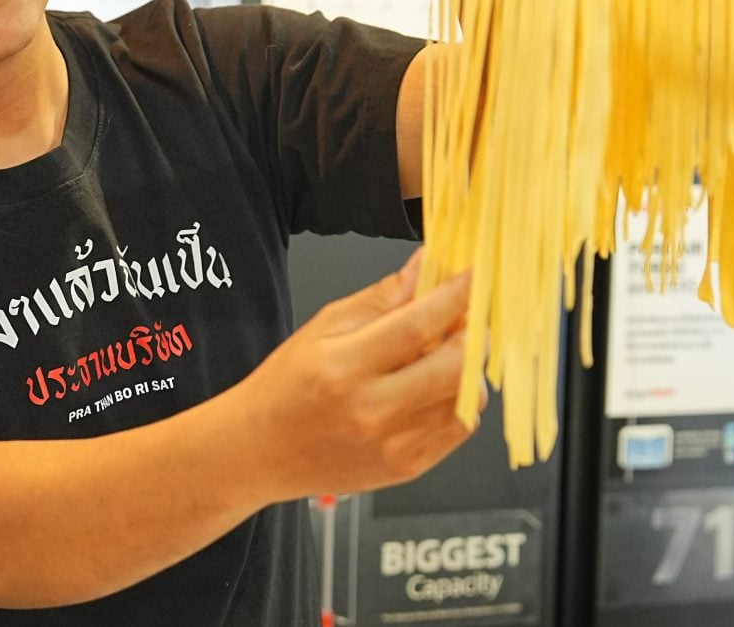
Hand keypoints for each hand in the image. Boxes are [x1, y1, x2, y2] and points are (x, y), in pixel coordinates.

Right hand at [237, 248, 483, 499]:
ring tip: (444, 353)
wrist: (259, 451)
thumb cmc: (287, 386)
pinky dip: (460, 400)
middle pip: (455, 365)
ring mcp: (393, 445)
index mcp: (344, 367)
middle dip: (474, 332)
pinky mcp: (407, 468)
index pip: (419, 324)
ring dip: (468, 367)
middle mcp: (371, 410)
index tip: (474, 276)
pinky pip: (460, 428)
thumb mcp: (324, 326)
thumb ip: (382, 297)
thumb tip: (427, 265)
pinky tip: (436, 387)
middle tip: (467, 316)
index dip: (456, 295)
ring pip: (466, 397)